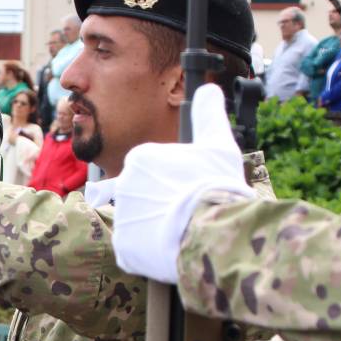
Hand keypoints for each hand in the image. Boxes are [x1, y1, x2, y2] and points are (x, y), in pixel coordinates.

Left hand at [113, 86, 252, 284]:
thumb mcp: (218, 144)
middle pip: (146, 196)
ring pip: (141, 223)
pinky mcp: (125, 249)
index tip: (191, 188)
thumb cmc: (215, 187)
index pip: (153, 170)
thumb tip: (210, 89)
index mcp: (141, 158)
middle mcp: (124, 186)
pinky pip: (137, 249)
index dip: (174, 181)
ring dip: (159, 228)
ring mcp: (123, 219)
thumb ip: (209, 115)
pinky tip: (172, 247)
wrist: (212, 231)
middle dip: (165, 203)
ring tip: (184, 230)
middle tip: (190, 210)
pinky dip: (152, 252)